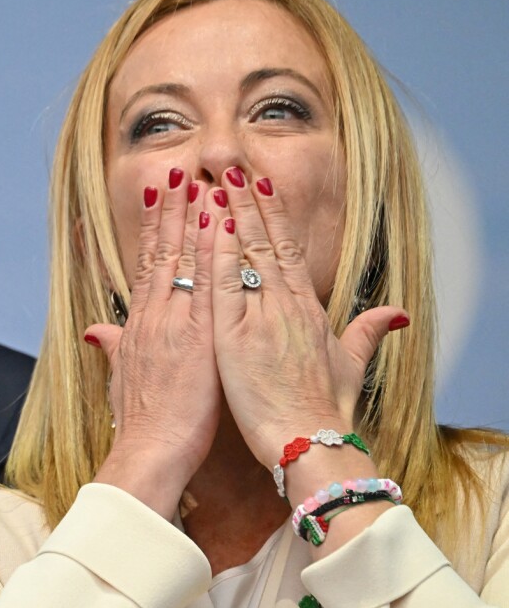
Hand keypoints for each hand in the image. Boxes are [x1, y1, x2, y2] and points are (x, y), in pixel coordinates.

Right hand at [87, 169, 223, 508]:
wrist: (149, 452)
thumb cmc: (140, 423)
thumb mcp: (121, 378)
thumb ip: (112, 348)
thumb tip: (96, 331)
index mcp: (140, 325)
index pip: (147, 265)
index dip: (152, 228)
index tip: (160, 196)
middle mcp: (154, 316)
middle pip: (161, 251)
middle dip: (170, 209)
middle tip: (178, 170)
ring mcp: (175, 322)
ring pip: (183, 259)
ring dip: (191, 218)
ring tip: (198, 180)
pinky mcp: (199, 335)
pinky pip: (207, 284)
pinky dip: (212, 252)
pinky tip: (218, 223)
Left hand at [208, 167, 408, 467]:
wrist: (312, 442)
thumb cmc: (326, 409)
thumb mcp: (351, 365)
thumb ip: (367, 333)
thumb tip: (396, 313)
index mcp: (307, 309)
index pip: (287, 249)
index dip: (273, 214)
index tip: (260, 183)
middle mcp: (286, 305)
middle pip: (266, 240)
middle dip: (249, 201)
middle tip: (231, 166)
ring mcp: (261, 317)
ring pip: (245, 253)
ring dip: (229, 214)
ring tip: (215, 179)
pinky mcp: (235, 336)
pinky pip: (223, 284)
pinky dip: (217, 253)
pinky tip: (210, 225)